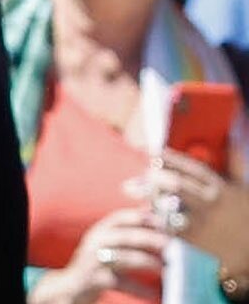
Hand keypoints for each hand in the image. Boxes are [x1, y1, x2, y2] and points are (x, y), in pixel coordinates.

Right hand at [28, 207, 166, 303]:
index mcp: (99, 231)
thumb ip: (126, 231)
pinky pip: (124, 284)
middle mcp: (94, 243)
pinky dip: (142, 289)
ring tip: (167, 268)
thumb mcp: (106, 243)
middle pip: (125, 236)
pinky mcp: (96, 280)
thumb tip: (152, 213)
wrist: (72, 286)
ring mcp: (94, 262)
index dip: (141, 217)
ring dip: (149, 263)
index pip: (119, 218)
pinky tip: (156, 294)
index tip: (162, 221)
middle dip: (150, 238)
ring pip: (126, 259)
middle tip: (171, 244)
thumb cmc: (96, 263)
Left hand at [139, 148, 248, 273]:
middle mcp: (209, 203)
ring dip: (149, 196)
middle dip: (155, 176)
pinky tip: (142, 211)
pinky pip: (166, 226)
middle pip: (176, 184)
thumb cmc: (244, 214)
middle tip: (144, 173)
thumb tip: (233, 131)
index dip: (171, 158)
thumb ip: (235, 160)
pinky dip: (153, 217)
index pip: (192, 168)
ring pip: (168, 205)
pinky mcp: (192, 239)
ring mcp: (200, 222)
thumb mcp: (242, 186)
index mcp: (220, 188)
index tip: (155, 151)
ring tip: (134, 189)